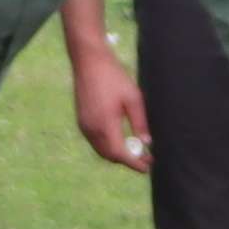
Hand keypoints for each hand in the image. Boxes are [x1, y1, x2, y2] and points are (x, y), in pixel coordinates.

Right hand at [65, 42, 150, 170]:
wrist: (89, 62)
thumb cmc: (113, 77)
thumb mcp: (133, 98)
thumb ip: (140, 123)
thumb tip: (146, 143)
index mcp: (105, 124)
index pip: (120, 154)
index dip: (134, 163)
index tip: (148, 167)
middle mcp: (91, 129)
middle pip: (110, 156)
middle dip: (127, 160)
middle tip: (145, 158)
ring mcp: (84, 126)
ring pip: (101, 151)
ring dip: (117, 154)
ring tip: (135, 150)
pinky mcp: (81, 121)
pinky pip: (95, 142)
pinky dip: (108, 147)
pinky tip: (120, 140)